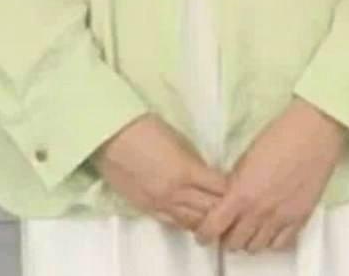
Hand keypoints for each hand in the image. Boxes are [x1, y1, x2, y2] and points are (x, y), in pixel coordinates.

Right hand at [91, 113, 228, 232]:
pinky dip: (186, 222)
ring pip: (192, 222)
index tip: (239, 185)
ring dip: (206, 218)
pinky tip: (193, 219)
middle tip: (232, 203)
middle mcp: (175, 193)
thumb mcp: (177, 139)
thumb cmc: (143, 127)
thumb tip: (206, 172)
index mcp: (186, 171)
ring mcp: (159, 204)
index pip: (219, 188)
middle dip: (223, 206)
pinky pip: (172, 222)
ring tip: (215, 215)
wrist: (109, 135)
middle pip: (209, 209)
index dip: (231, 188)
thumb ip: (193, 159)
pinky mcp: (145, 208)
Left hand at [194, 98, 347, 253]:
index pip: (213, 228)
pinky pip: (280, 245)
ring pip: (256, 247)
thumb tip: (227, 199)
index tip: (204, 231)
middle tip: (227, 227)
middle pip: (234, 243)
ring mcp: (281, 218)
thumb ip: (234, 184)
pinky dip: (271, 240)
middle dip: (227, 236)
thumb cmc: (279, 135)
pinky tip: (269, 228)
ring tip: (248, 227)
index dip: (205, 233)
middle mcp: (259, 211)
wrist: (313, 132)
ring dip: (248, 239)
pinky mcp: (300, 219)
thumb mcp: (245, 158)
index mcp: (242, 193)